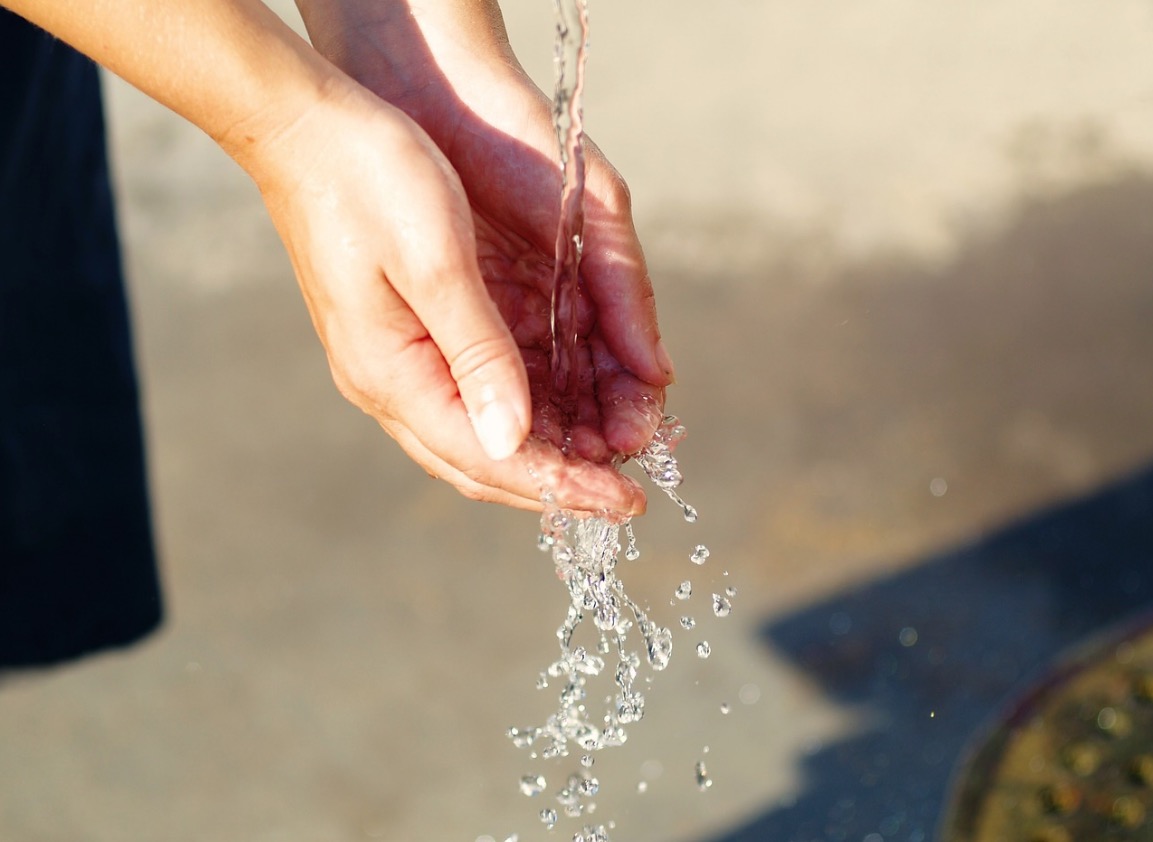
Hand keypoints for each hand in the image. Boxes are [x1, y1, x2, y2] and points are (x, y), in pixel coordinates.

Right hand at [294, 0, 675, 512]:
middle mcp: (387, 382)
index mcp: (392, 373)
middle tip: (624, 497)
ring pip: (477, 435)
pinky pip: (469, 397)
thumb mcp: (436, 262)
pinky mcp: (403, 336)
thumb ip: (478, 354)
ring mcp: (390, 362)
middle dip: (557, 484)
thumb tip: (513, 440)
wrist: (304, 125)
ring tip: (606, 459)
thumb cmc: (369, 178)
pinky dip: (522, 414)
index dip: (561, 486)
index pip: (488, 458)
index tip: (625, 503)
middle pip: (482, 462)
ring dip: (544, 453)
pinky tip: (563, 411)